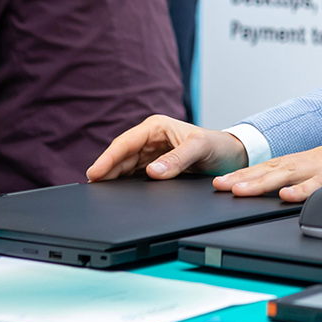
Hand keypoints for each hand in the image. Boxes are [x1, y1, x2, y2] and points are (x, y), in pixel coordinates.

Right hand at [86, 115, 247, 181]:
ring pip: (125, 167)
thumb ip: (178, 158)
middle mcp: (150, 139)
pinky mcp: (156, 167)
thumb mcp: (200, 148)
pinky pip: (134, 175)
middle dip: (105, 170)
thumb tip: (153, 171)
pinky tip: (116, 195)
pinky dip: (124, 184)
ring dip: (112, 179)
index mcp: (156, 127)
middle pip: (121, 156)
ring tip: (98, 194)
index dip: (108, 158)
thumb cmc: (217, 145)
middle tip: (91, 189)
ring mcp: (151, 154)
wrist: (231, 156)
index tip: (95, 173)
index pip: (125, 143)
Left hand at [213, 147, 321, 206]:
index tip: (226, 182)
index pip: (276, 164)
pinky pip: (320, 186)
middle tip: (221, 186)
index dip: (250, 173)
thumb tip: (285, 197)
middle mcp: (321, 158)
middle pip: (276, 167)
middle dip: (246, 177)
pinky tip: (285, 196)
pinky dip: (302, 191)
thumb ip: (312, 185)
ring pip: (291, 173)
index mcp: (316, 157)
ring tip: (240, 191)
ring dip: (263, 183)